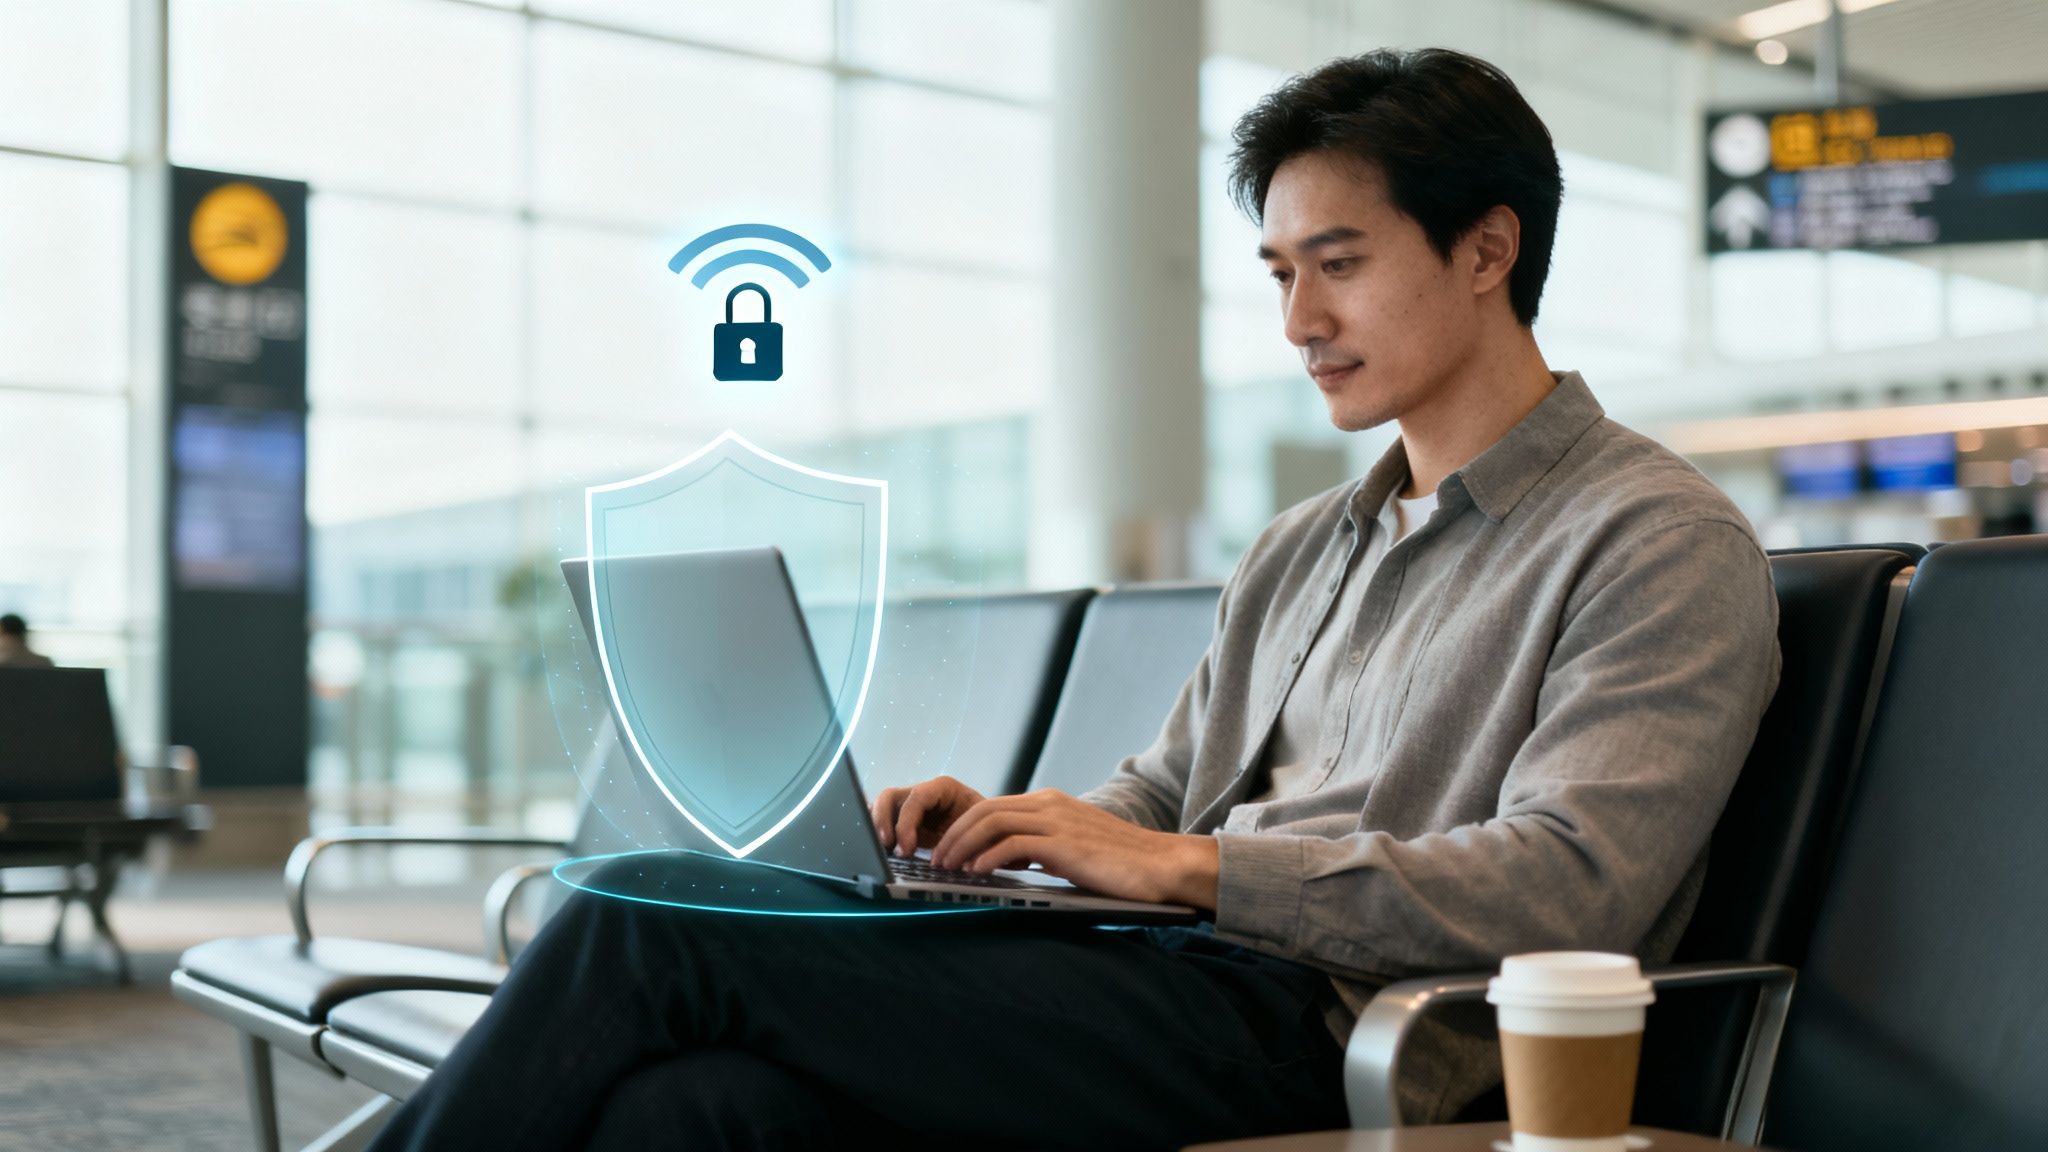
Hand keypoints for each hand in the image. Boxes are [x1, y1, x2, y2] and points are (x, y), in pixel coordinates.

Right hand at [870, 775, 986, 856]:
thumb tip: (955, 861)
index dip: (906, 823)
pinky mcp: (905, 822)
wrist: (992, 832)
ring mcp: (912, 807)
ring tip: (879, 851)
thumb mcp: (981, 831)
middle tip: (885, 847)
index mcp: (943, 788)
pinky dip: (877, 834)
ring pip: (881, 807)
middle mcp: (923, 793)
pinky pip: (883, 822)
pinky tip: (877, 851)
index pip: (916, 798)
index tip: (907, 850)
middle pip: (890, 797)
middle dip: (882, 821)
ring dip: (876, 828)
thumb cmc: (989, 828)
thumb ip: (967, 842)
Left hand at [930, 788, 1218, 909]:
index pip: (992, 806)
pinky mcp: (1064, 843)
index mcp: (1050, 803)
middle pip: (984, 809)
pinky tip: (978, 872)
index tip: (946, 851)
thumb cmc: (1119, 863)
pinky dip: (989, 856)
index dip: (962, 828)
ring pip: (992, 821)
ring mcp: (1057, 821)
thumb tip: (1008, 859)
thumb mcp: (1072, 848)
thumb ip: (1040, 846)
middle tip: (937, 860)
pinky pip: (1013, 843)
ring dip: (963, 845)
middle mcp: (1050, 804)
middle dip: (953, 835)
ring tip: (949, 868)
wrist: (1161, 865)